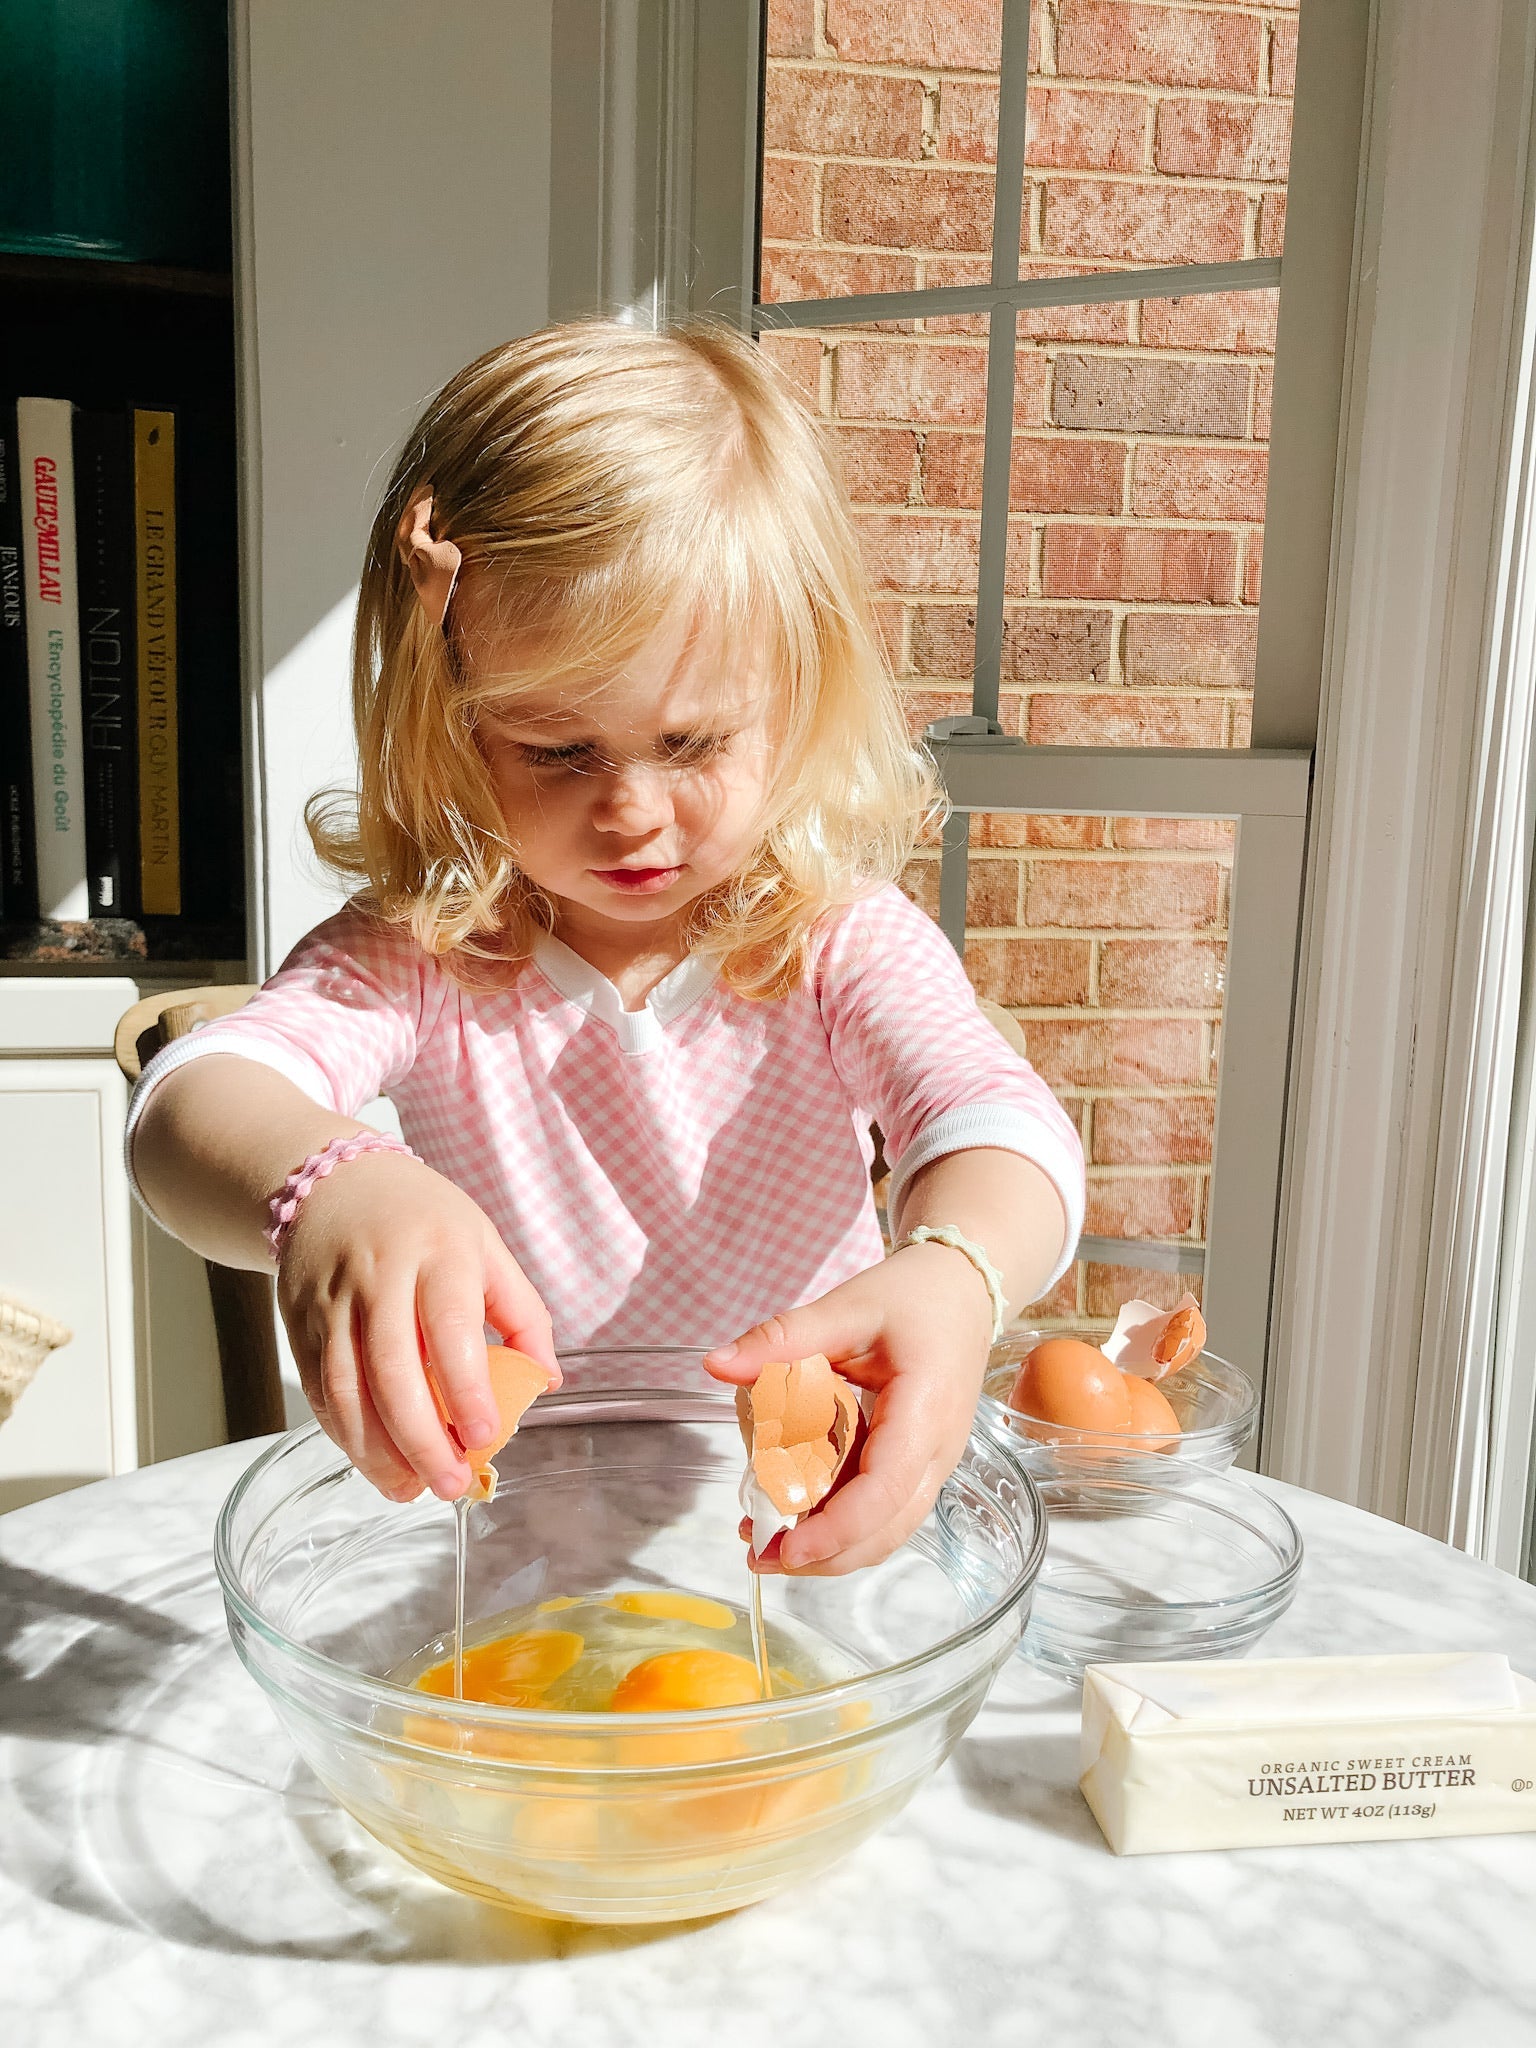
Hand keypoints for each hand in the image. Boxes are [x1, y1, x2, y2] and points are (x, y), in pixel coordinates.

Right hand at [275, 1151, 557, 1502]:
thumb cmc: (423, 1219)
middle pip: (392, 1369)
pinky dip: (344, 1433)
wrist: (332, 1183)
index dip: (465, 1388)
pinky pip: (318, 1389)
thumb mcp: (486, 1245)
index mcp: (439, 1252)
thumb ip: (522, 1312)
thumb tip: (546, 1381)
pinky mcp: (300, 1323)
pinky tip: (372, 1461)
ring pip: (345, 1388)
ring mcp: (333, 1301)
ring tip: (408, 1488)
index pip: (449, 1326)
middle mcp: (380, 1276)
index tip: (483, 1436)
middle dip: (420, 1438)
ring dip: (375, 1449)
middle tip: (447, 1484)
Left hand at [703, 1240, 993, 1574]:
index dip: (836, 1528)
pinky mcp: (919, 1462)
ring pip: (887, 1528)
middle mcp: (937, 1451)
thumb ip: (783, 1338)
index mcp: (925, 1412)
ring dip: (831, 1546)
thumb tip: (716, 1365)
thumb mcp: (847, 1309)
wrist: (965, 1290)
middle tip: (756, 1554)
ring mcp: (933, 1462)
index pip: (884, 1490)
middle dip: (825, 1555)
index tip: (786, 1549)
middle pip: (887, 1528)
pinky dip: (841, 1520)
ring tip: (764, 1542)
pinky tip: (794, 1512)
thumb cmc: (914, 1296)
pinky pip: (884, 1507)